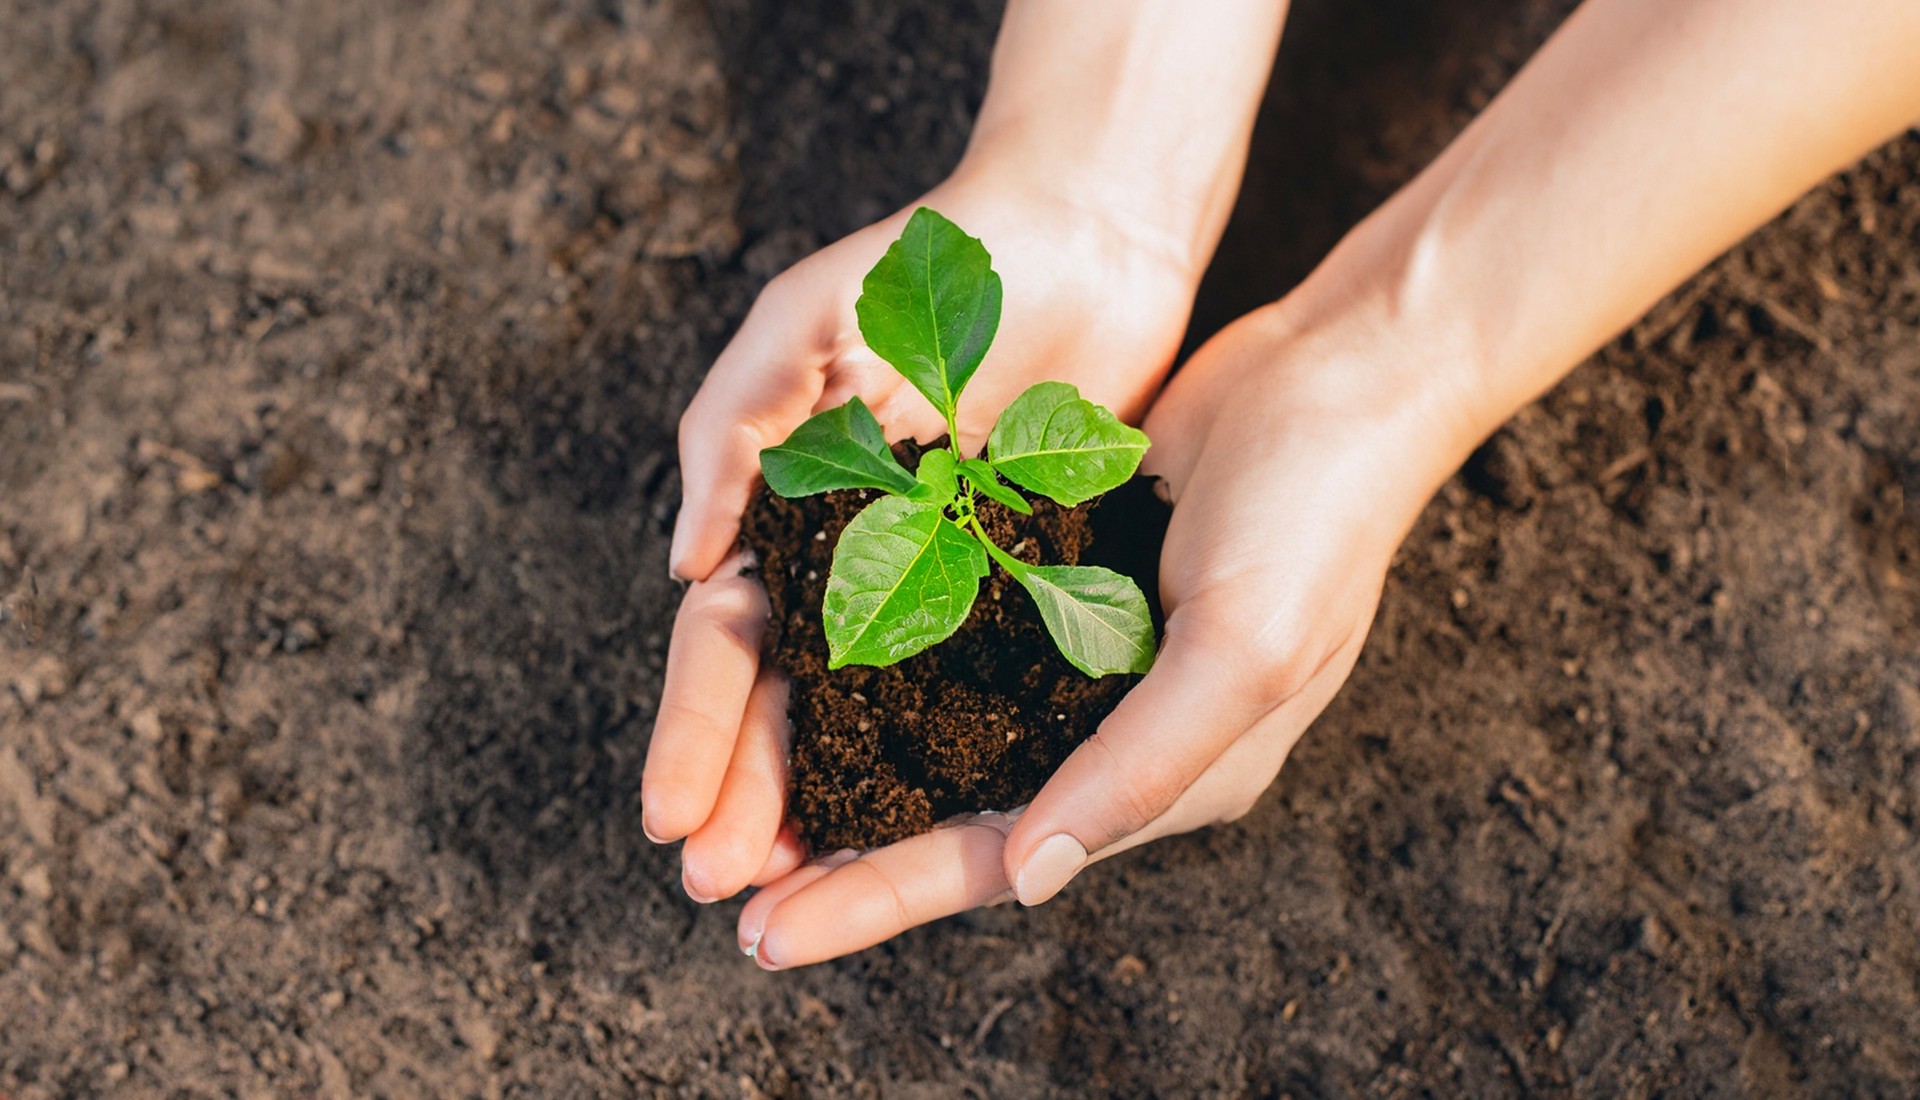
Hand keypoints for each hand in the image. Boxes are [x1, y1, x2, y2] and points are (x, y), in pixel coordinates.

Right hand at [643, 162, 1204, 903]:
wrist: (1083, 232)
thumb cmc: (929, 264)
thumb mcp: (804, 324)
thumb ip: (734, 435)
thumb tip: (681, 568)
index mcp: (787, 515)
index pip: (725, 644)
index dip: (695, 734)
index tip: (670, 822)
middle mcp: (856, 568)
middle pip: (792, 707)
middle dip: (752, 799)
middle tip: (727, 893)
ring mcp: (943, 588)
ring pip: (877, 725)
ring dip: (835, 809)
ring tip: (804, 898)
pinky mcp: (1029, 589)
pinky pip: (982, 691)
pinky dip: (946, 762)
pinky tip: (929, 831)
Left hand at [734, 296, 1482, 967]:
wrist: (1341, 371)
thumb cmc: (1319, 514)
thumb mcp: (1246, 651)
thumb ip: (1141, 766)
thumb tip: (1027, 877)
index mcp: (1172, 771)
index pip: (1001, 858)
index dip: (883, 898)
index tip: (772, 933)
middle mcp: (1119, 727)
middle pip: (956, 808)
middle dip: (846, 853)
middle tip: (727, 884)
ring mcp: (1088, 651)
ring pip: (947, 731)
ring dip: (853, 762)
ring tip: (749, 794)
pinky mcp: (1063, 576)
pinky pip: (959, 638)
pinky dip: (886, 664)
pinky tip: (808, 670)